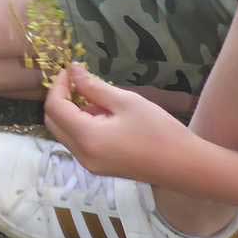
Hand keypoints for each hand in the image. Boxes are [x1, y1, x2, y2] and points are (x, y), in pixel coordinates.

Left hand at [42, 65, 192, 182]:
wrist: (184, 166)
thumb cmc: (159, 130)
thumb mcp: (126, 102)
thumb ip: (94, 86)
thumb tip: (73, 71)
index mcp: (86, 138)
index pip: (54, 108)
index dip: (58, 85)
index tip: (70, 70)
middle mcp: (81, 155)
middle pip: (53, 122)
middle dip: (59, 98)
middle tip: (77, 80)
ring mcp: (89, 164)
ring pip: (64, 133)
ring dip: (71, 112)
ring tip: (95, 95)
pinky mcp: (98, 167)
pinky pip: (78, 142)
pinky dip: (81, 125)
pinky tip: (103, 114)